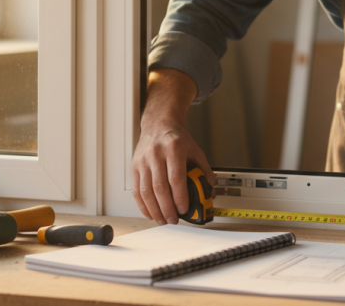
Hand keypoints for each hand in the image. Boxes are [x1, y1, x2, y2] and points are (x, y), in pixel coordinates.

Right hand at [131, 69, 215, 224]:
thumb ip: (204, 171)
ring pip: (146, 191)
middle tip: (173, 220)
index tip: (184, 209)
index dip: (179, 196)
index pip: (176, 176)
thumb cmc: (177, 138)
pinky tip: (150, 212)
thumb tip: (209, 192)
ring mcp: (143, 161)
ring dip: (154, 210)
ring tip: (163, 220)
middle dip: (166, 207)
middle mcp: (156, 154)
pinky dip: (143, 205)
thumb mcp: (195, 150)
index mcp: (174, 148)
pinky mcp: (134, 167)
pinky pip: (136, 190)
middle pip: (159, 187)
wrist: (159, 124)